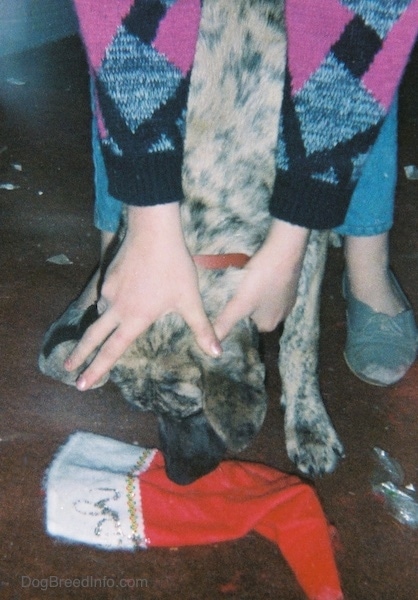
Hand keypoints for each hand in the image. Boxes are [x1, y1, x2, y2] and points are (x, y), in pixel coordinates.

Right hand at [64, 203, 221, 389]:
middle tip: (67, 368)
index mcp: (135, 319)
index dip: (96, 369)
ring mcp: (110, 290)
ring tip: (98, 336)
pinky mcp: (108, 276)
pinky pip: (105, 296)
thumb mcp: (190, 299)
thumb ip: (202, 328)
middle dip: (79, 354)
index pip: (112, 351)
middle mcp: (117, 308)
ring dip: (98, 327)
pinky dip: (106, 305)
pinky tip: (115, 302)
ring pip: (101, 313)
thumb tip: (217, 353)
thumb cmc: (174, 266)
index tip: (82, 384)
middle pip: (93, 336)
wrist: (153, 230)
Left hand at [214, 219, 309, 339]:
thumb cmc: (261, 279)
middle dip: (245, 302)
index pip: (246, 325)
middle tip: (236, 289)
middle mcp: (282, 316)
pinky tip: (259, 272)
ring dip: (254, 292)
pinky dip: (264, 282)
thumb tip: (212, 347)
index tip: (229, 301)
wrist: (284, 251)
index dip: (236, 313)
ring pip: (264, 300)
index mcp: (269, 324)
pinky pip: (272, 287)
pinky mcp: (291, 284)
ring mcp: (289, 299)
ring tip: (246, 280)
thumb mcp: (239, 303)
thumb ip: (224, 323)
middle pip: (255, 312)